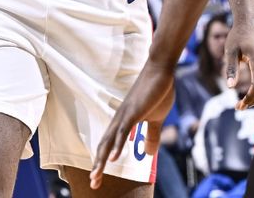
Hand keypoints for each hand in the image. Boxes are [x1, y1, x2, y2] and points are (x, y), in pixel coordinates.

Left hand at [89, 63, 174, 189]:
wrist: (161, 70)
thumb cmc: (157, 92)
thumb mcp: (156, 120)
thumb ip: (151, 136)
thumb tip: (149, 154)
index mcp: (124, 122)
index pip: (110, 145)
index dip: (102, 161)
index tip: (97, 178)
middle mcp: (120, 119)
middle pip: (104, 145)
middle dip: (97, 166)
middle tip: (92, 183)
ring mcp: (125, 115)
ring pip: (110, 140)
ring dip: (102, 159)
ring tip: (96, 176)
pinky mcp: (134, 111)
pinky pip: (123, 131)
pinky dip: (118, 146)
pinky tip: (113, 158)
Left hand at [224, 21, 253, 108]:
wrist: (250, 24)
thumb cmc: (237, 37)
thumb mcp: (230, 51)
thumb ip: (231, 68)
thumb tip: (230, 87)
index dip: (249, 98)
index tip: (238, 106)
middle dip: (253, 101)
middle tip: (239, 107)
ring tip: (244, 102)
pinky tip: (252, 93)